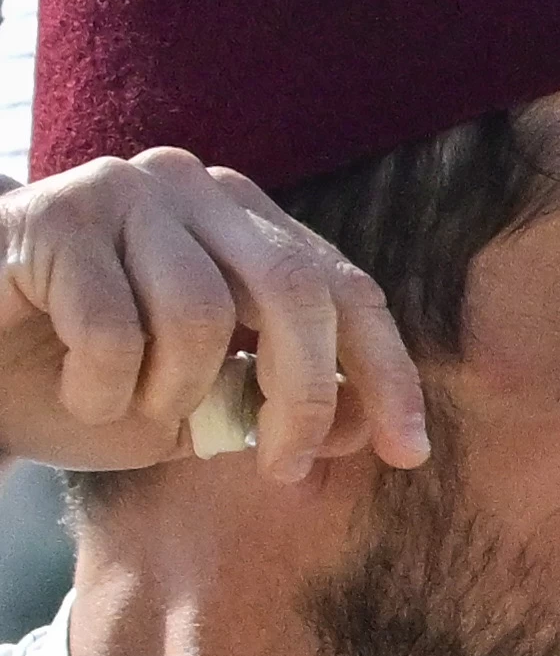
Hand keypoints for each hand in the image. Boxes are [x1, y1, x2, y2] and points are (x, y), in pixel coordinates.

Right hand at [0, 150, 425, 481]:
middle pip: (296, 289)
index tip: (410, 453)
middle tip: (282, 467)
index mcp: (248, 224)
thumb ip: (281, 405)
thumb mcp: (201, 409)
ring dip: (174, 393)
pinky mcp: (53, 215)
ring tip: (129, 408)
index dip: (386, 373)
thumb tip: (375, 425)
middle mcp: (198, 189)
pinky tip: (72, 387)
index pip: (347, 290)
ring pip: (200, 313)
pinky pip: (112, 326)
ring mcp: (125, 190)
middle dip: (304, 393)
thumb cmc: (79, 384)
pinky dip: (101, 385)